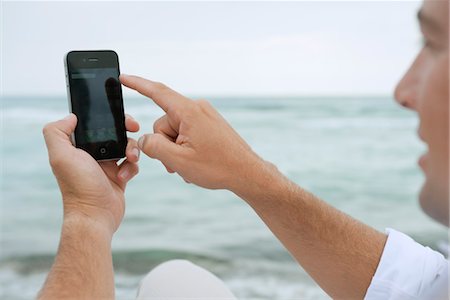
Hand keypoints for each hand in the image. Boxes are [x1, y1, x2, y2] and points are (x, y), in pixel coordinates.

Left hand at [43, 114, 139, 235]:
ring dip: (132, 149)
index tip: (120, 117)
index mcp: (78, 147)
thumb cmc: (78, 187)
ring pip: (126, 146)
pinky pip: (132, 164)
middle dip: (125, 129)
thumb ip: (56, 132)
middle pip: (114, 132)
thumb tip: (71, 117)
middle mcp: (91, 154)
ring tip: (130, 158)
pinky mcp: (119, 176)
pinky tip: (123, 176)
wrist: (95, 215)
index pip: (94, 124)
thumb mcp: (61, 156)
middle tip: (134, 128)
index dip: (108, 117)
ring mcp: (106, 165)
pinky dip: (131, 167)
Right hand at [120, 74, 264, 191]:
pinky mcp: (210, 125)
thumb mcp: (178, 160)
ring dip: (176, 151)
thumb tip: (144, 140)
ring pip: (175, 132)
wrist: (248, 173)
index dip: (137, 84)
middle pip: (164, 123)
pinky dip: (186, 149)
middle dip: (165, 145)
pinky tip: (196, 164)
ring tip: (189, 167)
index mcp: (189, 112)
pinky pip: (187, 134)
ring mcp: (205, 117)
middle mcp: (197, 109)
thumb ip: (154, 147)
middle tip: (176, 164)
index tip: (123, 77)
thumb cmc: (217, 167)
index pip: (157, 92)